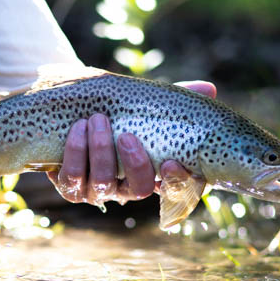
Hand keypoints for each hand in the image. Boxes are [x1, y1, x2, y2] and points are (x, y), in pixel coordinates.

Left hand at [48, 80, 216, 204]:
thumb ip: (178, 98)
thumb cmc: (120, 112)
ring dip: (100, 152)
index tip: (171, 162)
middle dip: (133, 164)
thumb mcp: (146, 104)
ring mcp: (99, 191)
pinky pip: (73, 178)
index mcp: (155, 173)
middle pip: (139, 190)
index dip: (177, 181)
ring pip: (102, 183)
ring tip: (97, 120)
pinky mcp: (71, 188)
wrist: (77, 111)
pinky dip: (76, 152)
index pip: (175, 187)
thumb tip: (208, 89)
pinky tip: (78, 129)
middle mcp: (128, 189)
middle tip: (126, 135)